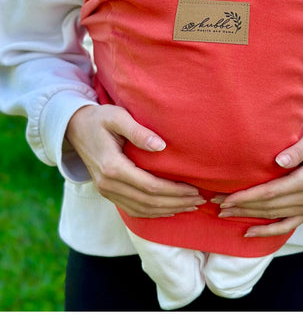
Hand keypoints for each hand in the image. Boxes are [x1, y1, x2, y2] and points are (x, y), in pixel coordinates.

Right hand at [66, 105, 204, 216]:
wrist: (74, 127)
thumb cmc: (99, 118)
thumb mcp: (117, 117)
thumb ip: (138, 131)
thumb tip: (161, 146)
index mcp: (112, 167)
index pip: (149, 186)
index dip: (174, 191)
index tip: (194, 189)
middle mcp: (108, 184)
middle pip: (148, 201)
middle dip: (176, 202)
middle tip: (200, 199)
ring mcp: (106, 191)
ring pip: (142, 209)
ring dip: (168, 210)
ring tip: (190, 205)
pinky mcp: (108, 193)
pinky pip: (133, 209)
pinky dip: (154, 212)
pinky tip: (170, 209)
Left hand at [214, 129, 302, 237]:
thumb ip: (297, 150)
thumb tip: (279, 160)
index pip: (270, 192)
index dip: (246, 196)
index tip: (226, 197)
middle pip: (268, 206)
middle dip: (240, 206)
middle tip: (215, 204)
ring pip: (273, 216)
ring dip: (248, 216)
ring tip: (224, 213)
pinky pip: (286, 226)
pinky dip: (267, 231)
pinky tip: (248, 232)